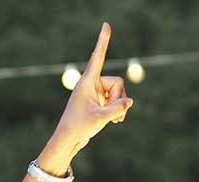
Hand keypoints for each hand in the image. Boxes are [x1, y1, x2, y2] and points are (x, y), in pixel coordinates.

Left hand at [51, 22, 132, 156]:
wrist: (68, 140)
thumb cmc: (79, 127)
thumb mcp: (101, 118)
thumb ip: (118, 108)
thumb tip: (130, 101)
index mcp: (87, 82)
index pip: (98, 57)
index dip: (103, 41)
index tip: (106, 24)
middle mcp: (91, 84)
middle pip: (118, 82)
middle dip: (119, 98)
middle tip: (111, 115)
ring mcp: (96, 93)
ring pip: (119, 93)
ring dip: (119, 107)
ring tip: (113, 121)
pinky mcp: (98, 102)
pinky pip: (115, 101)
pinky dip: (117, 110)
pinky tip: (115, 122)